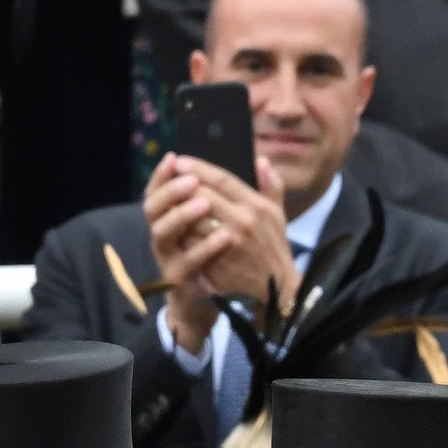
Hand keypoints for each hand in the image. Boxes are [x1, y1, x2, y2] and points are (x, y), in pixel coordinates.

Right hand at [143, 151, 232, 352]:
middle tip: (192, 181)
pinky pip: (188, 261)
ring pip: (162, 231)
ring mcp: (168, 256)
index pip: (159, 188)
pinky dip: (205, 248)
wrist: (221, 297)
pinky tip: (224, 237)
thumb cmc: (226, 254)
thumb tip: (262, 162)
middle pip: (154, 205)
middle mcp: (165, 233)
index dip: (163, 173)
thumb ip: (250, 192)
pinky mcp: (180, 278)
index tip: (175, 157)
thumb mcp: (238, 219)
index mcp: (172, 216)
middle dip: (172, 190)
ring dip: (181, 215)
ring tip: (203, 204)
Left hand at [184, 155, 301, 316]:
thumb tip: (262, 161)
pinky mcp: (218, 260)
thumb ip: (271, 186)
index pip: (222, 179)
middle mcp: (243, 221)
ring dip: (178, 210)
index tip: (180, 161)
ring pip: (192, 219)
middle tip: (170, 181)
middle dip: (182, 186)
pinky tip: (177, 230)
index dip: (198, 168)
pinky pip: (191, 242)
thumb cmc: (274, 246)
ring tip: (169, 204)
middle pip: (202, 195)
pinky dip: (183, 234)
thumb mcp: (278, 215)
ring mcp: (229, 242)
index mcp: (257, 206)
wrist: (277, 286)